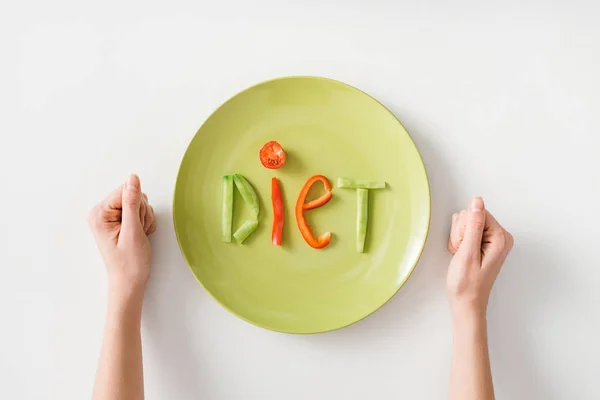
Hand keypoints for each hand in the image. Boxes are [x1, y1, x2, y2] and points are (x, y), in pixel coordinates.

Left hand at [88, 175, 155, 299]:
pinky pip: (139, 211)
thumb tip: (132, 178)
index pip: (125, 191)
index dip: (137, 206)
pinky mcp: (120, 221)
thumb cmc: (129, 263)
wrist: (129, 282)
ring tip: (139, 235)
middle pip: (132, 195)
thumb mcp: (132, 231)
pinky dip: (144, 222)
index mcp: (99, 213)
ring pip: (138, 203)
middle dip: (141, 213)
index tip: (135, 225)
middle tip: (138, 232)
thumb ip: (131, 203)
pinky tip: (140, 235)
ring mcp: (110, 217)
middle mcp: (102, 212)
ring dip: (144, 218)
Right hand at [446, 197, 512, 316]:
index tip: (464, 246)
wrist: (466, 302)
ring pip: (465, 223)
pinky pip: (465, 231)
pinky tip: (461, 255)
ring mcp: (491, 239)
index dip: (464, 228)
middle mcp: (499, 236)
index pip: (476, 212)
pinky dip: (458, 242)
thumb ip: (473, 225)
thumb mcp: (468, 253)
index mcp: (501, 237)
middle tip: (462, 253)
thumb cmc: (467, 284)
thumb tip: (477, 201)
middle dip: (460, 233)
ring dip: (458, 238)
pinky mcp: (483, 242)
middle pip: (471, 216)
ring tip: (462, 255)